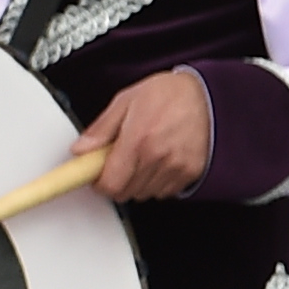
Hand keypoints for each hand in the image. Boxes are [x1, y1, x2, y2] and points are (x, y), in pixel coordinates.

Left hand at [74, 67, 211, 201]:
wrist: (208, 94)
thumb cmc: (168, 94)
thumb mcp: (125, 101)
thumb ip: (101, 129)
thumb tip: (80, 149)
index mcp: (138, 140)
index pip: (110, 184)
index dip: (98, 183)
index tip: (95, 174)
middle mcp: (158, 158)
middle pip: (125, 193)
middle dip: (116, 180)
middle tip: (118, 160)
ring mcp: (177, 168)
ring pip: (144, 194)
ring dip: (136, 182)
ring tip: (140, 157)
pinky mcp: (191, 173)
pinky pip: (164, 192)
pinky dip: (156, 182)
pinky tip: (157, 162)